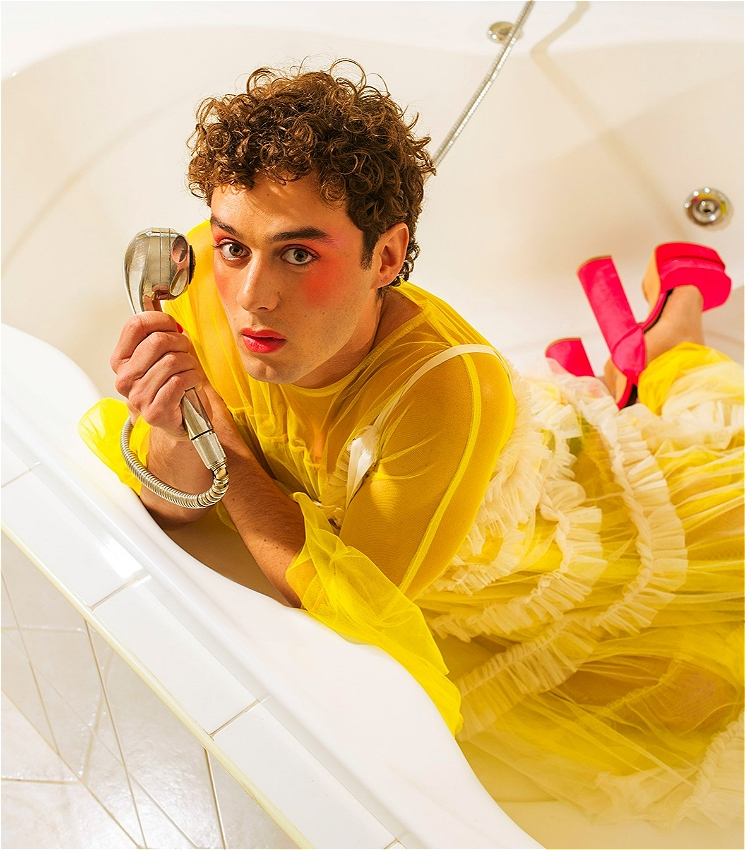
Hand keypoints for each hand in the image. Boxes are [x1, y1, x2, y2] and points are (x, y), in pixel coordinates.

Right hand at [111, 312, 206, 438]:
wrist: (185, 419)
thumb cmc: (174, 385)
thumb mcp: (161, 354)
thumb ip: (155, 331)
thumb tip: (156, 302)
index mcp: (120, 360)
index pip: (135, 325)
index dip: (161, 320)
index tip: (173, 326)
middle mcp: (124, 379)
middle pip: (157, 341)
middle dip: (181, 342)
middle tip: (186, 352)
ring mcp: (138, 397)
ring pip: (172, 361)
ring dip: (190, 363)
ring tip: (189, 370)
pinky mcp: (155, 411)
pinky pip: (180, 381)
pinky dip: (193, 378)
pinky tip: (192, 383)